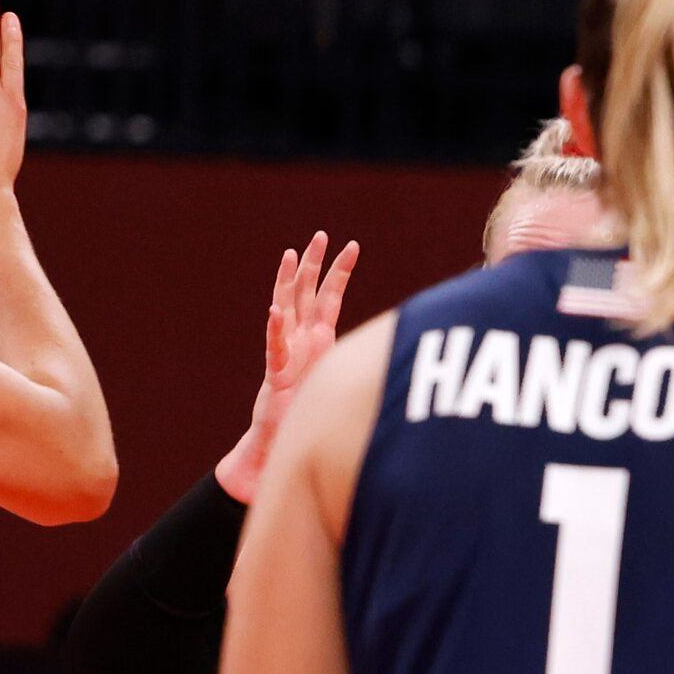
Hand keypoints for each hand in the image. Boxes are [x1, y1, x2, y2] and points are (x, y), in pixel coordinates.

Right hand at [216, 231, 359, 502]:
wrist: (285, 438)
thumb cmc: (313, 407)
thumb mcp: (344, 377)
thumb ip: (361, 361)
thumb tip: (399, 351)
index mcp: (319, 336)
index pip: (330, 295)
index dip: (340, 271)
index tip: (352, 245)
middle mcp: (301, 336)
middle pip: (306, 291)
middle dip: (314, 263)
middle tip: (320, 236)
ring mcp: (287, 350)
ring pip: (286, 308)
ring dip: (287, 282)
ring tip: (290, 256)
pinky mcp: (276, 371)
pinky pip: (275, 347)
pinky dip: (275, 329)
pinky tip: (274, 311)